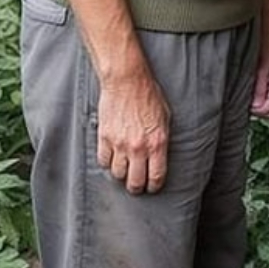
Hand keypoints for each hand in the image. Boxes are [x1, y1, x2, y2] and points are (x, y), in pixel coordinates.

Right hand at [96, 76, 170, 194]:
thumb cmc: (148, 95)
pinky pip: (104, 161)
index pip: (156, 177)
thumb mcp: (165, 117)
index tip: (153, 186)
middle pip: (135, 183)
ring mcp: (120, 144)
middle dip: (137, 187)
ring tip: (125, 168)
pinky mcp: (105, 138)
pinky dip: (108, 162)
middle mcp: (138, 147)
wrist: (127, 81)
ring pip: (118, 175)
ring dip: (122, 174)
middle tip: (137, 184)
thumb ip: (161, 139)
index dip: (155, 186)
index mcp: (157, 142)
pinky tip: (113, 156)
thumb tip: (159, 156)